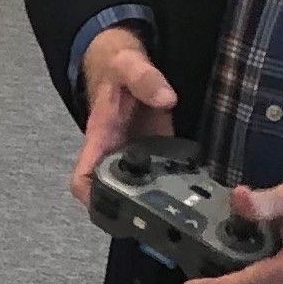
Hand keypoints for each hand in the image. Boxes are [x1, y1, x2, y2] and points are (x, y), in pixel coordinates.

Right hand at [67, 25, 179, 203]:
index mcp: (100, 138)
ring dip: (159, 202)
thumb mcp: (128, 65)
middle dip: (134, 210)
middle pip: (114, 194)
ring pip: (140, 190)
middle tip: (165, 218)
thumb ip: (145, 79)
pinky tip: (199, 192)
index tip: (113, 210)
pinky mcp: (156, 152)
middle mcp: (115, 154)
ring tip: (186, 213)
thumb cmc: (117, 67)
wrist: (127, 65)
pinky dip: (177, 185)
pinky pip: (162, 176)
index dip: (91, 198)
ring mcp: (136, 156)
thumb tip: (166, 98)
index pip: (82, 178)